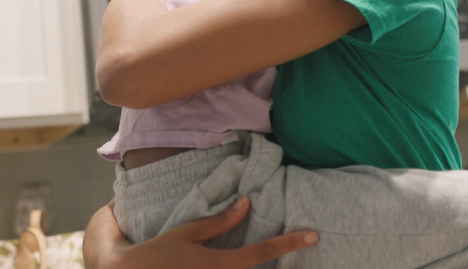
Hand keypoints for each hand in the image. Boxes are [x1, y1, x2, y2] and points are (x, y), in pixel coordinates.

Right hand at [107, 197, 317, 268]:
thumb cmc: (154, 254)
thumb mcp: (187, 234)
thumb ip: (219, 222)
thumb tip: (247, 205)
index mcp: (218, 266)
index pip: (261, 253)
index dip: (289, 243)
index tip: (313, 235)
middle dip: (281, 259)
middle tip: (303, 243)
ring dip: (260, 264)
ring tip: (283, 258)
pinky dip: (240, 267)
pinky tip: (254, 261)